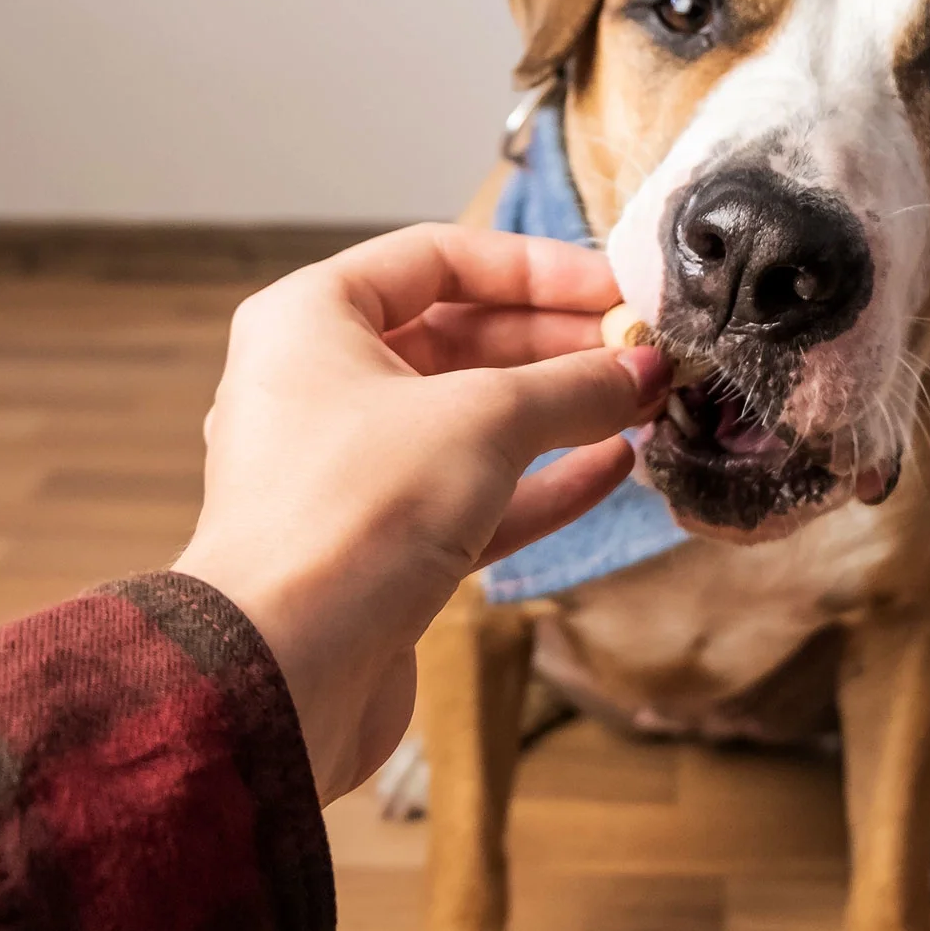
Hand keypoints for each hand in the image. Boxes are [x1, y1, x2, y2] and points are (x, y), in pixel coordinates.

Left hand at [170, 224, 669, 802]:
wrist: (285, 672)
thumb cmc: (354, 514)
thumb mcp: (483, 421)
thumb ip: (573, 386)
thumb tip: (644, 368)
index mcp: (311, 321)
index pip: (436, 258)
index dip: (535, 269)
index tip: (616, 290)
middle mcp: (319, 386)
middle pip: (457, 338)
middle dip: (556, 344)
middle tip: (643, 353)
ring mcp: (348, 471)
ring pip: (469, 422)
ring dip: (558, 413)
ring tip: (642, 404)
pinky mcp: (378, 548)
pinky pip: (472, 494)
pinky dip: (539, 480)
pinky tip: (613, 468)